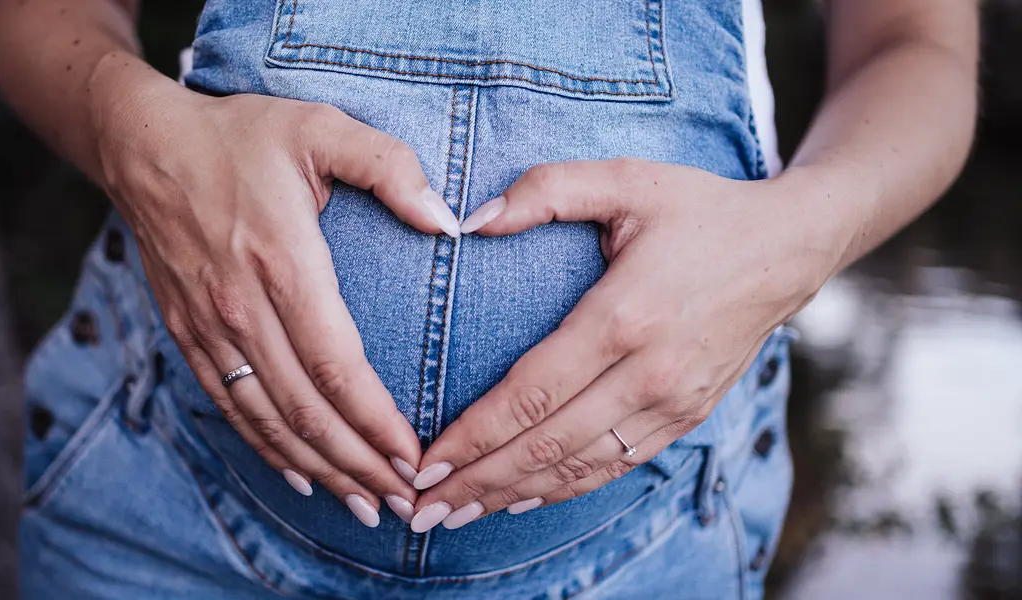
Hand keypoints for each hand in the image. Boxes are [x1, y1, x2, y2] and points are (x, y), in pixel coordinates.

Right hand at [94, 81, 461, 526]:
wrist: (143, 145)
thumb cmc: (241, 135)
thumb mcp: (321, 127)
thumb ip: (389, 168)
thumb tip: (447, 220)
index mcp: (283, 261)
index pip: (336, 364)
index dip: (375, 421)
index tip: (414, 456)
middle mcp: (242, 307)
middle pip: (305, 409)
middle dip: (358, 463)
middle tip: (403, 501)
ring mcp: (209, 327)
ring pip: (267, 420)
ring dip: (318, 468)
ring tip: (363, 504)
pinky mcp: (188, 334)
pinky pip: (231, 406)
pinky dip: (266, 448)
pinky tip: (301, 474)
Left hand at [407, 159, 835, 531]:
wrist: (789, 249)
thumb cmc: (700, 210)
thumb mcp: (625, 180)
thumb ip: (545, 190)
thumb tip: (468, 221)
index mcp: (624, 317)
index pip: (532, 394)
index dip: (473, 436)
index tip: (423, 462)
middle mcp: (649, 373)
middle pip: (546, 445)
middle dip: (477, 482)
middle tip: (418, 507)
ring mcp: (672, 403)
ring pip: (578, 468)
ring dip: (511, 496)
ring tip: (453, 516)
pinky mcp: (686, 417)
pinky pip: (614, 467)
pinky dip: (562, 490)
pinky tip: (518, 500)